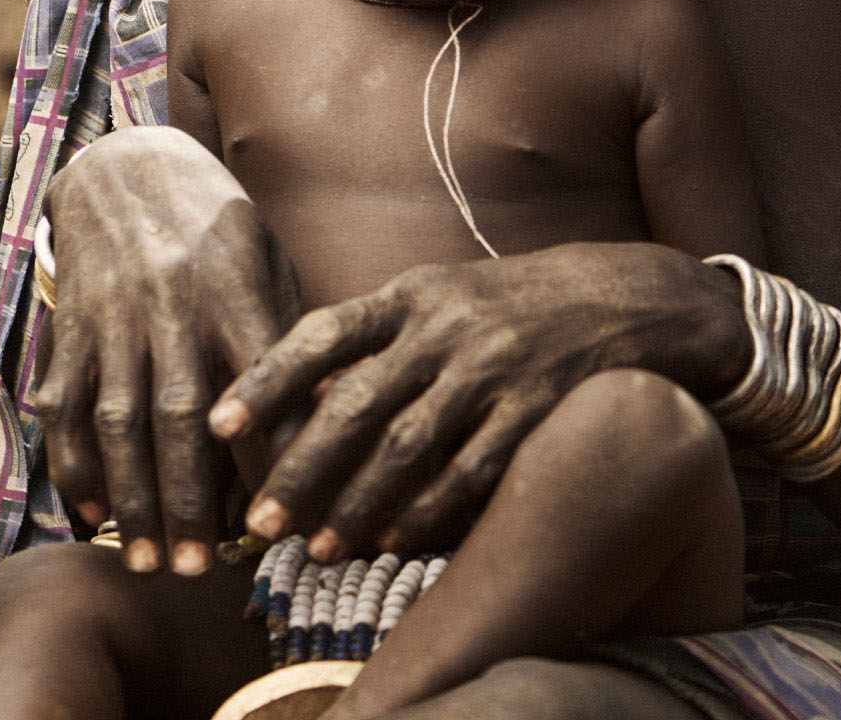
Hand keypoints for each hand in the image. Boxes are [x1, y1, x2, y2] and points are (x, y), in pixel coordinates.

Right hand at [35, 126, 299, 574]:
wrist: (128, 165)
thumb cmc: (218, 226)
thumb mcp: (267, 258)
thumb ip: (291, 334)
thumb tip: (335, 415)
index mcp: (234, 285)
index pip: (262, 378)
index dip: (274, 449)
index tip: (289, 515)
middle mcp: (172, 302)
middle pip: (181, 414)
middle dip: (189, 498)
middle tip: (200, 568)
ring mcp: (115, 314)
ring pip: (118, 419)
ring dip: (131, 497)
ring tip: (147, 561)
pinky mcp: (72, 323)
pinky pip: (65, 403)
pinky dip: (75, 464)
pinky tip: (95, 513)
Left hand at [212, 242, 748, 559]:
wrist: (621, 296)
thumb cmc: (508, 305)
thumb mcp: (441, 296)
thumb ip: (376, 337)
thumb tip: (299, 397)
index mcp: (413, 293)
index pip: (323, 332)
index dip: (267, 379)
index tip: (219, 426)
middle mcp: (447, 326)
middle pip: (357, 403)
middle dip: (301, 468)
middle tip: (259, 523)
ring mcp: (494, 367)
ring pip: (408, 447)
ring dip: (357, 504)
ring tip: (318, 547)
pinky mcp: (536, 408)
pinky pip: (472, 471)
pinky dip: (428, 511)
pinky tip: (396, 541)